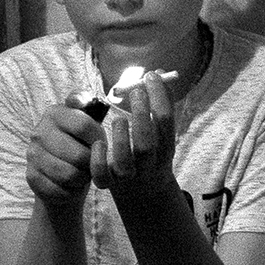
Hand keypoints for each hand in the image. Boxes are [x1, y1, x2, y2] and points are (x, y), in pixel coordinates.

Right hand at [24, 99, 101, 204]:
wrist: (62, 174)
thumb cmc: (80, 144)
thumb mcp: (87, 123)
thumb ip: (87, 106)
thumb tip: (86, 99)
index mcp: (54, 113)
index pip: (84, 125)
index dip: (98, 139)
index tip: (99, 144)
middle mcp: (39, 132)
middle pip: (79, 155)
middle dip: (91, 163)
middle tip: (90, 163)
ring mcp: (32, 155)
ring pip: (70, 175)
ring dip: (82, 178)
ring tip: (82, 173)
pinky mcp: (31, 177)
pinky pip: (60, 190)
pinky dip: (70, 190)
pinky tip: (69, 184)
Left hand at [89, 70, 179, 202]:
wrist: (144, 191)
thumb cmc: (150, 152)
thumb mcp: (160, 132)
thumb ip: (158, 103)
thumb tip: (155, 72)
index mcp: (165, 148)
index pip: (166, 122)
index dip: (159, 97)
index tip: (151, 77)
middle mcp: (149, 164)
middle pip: (146, 144)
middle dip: (141, 116)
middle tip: (135, 93)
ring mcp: (128, 175)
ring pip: (125, 161)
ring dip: (121, 138)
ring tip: (118, 119)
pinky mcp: (109, 183)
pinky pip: (101, 175)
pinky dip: (98, 159)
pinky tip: (98, 143)